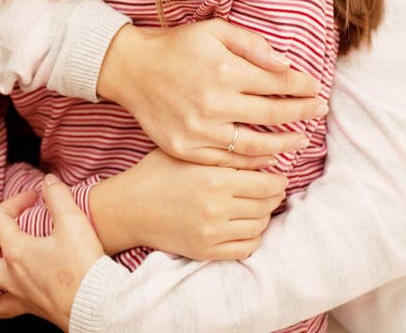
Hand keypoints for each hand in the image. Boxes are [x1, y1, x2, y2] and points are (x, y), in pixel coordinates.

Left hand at [0, 177, 102, 329]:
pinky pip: (8, 313)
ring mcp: (22, 296)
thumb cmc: (83, 264)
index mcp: (18, 251)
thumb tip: (47, 181)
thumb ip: (58, 196)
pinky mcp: (36, 309)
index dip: (13, 201)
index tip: (33, 196)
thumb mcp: (72, 221)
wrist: (97, 304)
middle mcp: (13, 275)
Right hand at [90, 148, 286, 259]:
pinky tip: (246, 224)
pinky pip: (246, 248)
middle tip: (271, 188)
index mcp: (214, 179)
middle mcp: (216, 208)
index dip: (277, 179)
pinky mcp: (206, 251)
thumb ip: (227, 155)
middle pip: (266, 205)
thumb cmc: (157, 172)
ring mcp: (212, 233)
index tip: (278, 175)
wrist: (128, 207)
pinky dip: (253, 237)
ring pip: (259, 227)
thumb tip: (266, 157)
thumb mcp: (189, 154)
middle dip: (273, 196)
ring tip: (258, 204)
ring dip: (264, 215)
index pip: (265, 184)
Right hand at [98, 18, 325, 163]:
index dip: (301, 86)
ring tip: (301, 139)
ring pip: (256, 146)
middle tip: (319, 111)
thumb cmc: (177, 46)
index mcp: (223, 71)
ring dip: (285, 144)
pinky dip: (253, 162)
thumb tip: (287, 64)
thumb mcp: (214, 30)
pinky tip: (267, 156)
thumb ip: (252, 44)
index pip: (276, 82)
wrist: (132, 69)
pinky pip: (229, 161)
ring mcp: (199, 130)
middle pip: (272, 114)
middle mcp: (213, 103)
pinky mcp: (186, 149)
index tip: (315, 88)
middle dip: (302, 112)